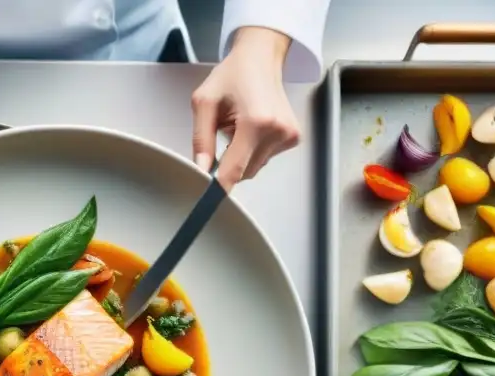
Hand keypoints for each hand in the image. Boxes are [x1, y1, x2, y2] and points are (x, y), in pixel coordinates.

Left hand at [191, 27, 300, 189]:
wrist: (260, 58)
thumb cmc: (232, 75)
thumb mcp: (204, 102)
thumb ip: (201, 138)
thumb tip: (201, 169)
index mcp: (256, 121)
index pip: (235, 168)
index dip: (219, 185)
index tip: (208, 197)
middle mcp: (277, 130)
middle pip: (244, 172)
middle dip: (229, 162)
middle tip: (224, 133)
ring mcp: (288, 135)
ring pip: (254, 167)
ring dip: (242, 154)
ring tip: (240, 126)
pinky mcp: (293, 138)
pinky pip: (265, 158)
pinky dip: (254, 149)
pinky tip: (253, 127)